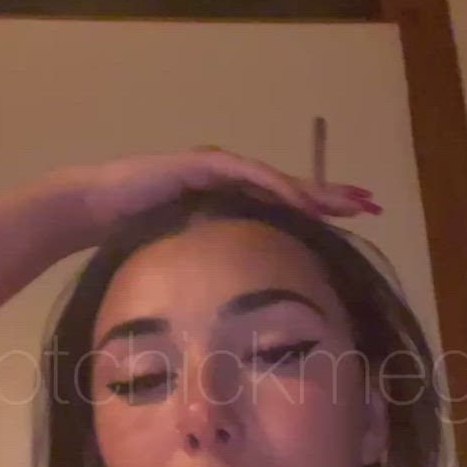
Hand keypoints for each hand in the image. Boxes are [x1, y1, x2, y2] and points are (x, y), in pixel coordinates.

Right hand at [43, 145, 380, 246]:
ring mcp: (218, 167)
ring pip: (278, 179)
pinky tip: (301, 200)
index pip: (285, 204)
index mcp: (232, 200)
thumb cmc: (136, 233)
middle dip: (332, 195)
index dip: (320, 211)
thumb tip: (238, 300)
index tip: (355, 221)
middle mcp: (231, 179)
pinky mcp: (201, 165)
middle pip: (292, 187)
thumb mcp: (190, 252)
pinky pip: (248, 176)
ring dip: (315, 190)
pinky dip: (276, 187)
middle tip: (371, 204)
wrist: (95, 208)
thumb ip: (216, 263)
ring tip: (349, 201)